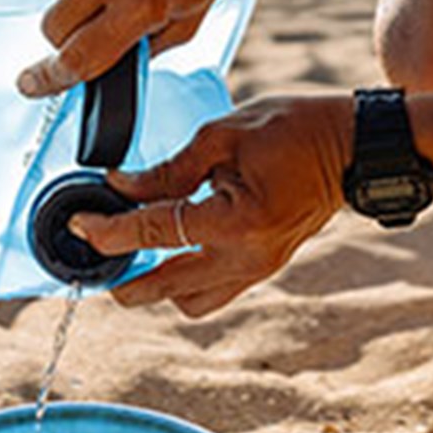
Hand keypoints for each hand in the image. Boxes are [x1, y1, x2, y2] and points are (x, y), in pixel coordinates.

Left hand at [70, 93, 354, 316]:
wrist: (352, 148)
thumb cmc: (292, 130)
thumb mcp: (222, 135)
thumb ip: (168, 170)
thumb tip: (121, 187)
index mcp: (234, 220)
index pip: (154, 232)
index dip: (109, 229)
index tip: (80, 222)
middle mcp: (246, 257)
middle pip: (164, 289)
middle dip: (122, 278)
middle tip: (94, 255)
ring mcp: (258, 269)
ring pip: (189, 302)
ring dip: (156, 285)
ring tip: (133, 255)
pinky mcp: (264, 269)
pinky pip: (214, 293)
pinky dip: (185, 280)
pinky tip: (172, 253)